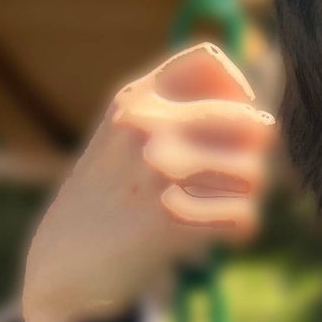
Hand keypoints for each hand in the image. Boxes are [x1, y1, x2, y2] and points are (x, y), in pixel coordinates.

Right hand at [22, 45, 277, 321]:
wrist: (60, 263)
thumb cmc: (109, 199)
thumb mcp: (124, 137)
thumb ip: (177, 111)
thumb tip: (261, 117)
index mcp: (136, 98)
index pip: (209, 58)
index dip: (238, 93)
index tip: (232, 128)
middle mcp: (147, 125)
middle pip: (250, 121)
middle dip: (254, 155)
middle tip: (238, 180)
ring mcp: (157, 170)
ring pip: (253, 172)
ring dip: (249, 195)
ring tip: (225, 207)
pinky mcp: (170, 219)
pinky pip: (244, 215)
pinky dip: (242, 228)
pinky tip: (224, 234)